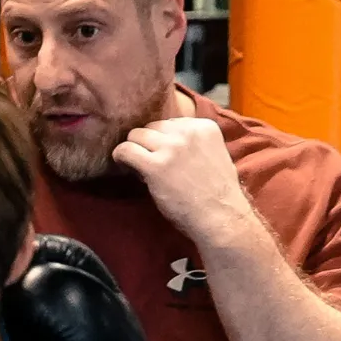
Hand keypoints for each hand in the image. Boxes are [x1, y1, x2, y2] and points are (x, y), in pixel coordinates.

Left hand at [112, 117, 252, 245]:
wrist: (221, 217)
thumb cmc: (216, 193)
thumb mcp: (214, 154)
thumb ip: (192, 143)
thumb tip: (162, 140)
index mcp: (205, 127)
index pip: (170, 122)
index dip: (164, 140)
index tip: (167, 157)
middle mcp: (188, 132)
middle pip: (152, 127)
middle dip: (148, 143)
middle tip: (151, 163)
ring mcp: (172, 148)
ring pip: (135, 135)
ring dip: (134, 150)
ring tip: (139, 167)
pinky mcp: (155, 166)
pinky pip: (125, 150)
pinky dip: (120, 157)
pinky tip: (124, 166)